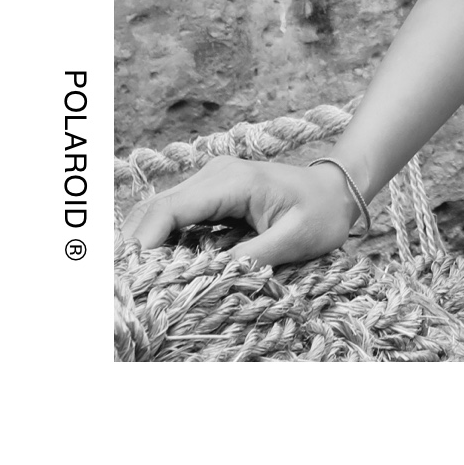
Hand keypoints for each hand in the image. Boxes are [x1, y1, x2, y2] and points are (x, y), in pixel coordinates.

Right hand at [120, 155, 359, 266]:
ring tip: (137, 283)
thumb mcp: (296, 239)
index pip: (169, 209)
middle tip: (125, 290)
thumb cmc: (322, 213)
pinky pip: (174, 215)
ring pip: (158, 211)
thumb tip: (212, 278)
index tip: (130, 279)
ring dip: (144, 244)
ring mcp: (210, 181)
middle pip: (154, 209)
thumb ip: (254, 256)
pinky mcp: (211, 193)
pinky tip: (157, 269)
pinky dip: (159, 240)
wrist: (338, 190)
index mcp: (232, 181)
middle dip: (134, 247)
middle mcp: (214, 174)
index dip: (143, 243)